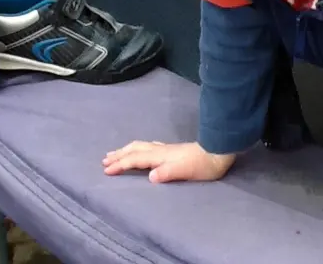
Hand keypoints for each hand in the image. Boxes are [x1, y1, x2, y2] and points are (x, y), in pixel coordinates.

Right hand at [102, 140, 235, 182]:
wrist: (218, 153)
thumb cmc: (201, 166)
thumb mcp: (184, 171)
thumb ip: (167, 173)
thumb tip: (150, 176)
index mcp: (160, 156)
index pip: (135, 159)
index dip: (120, 164)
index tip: (105, 170)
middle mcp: (161, 150)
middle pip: (135, 149)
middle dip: (120, 154)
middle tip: (105, 159)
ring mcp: (167, 149)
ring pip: (142, 146)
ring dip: (127, 150)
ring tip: (116, 153)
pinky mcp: (173, 151)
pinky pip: (149, 147)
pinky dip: (139, 149)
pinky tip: (142, 150)